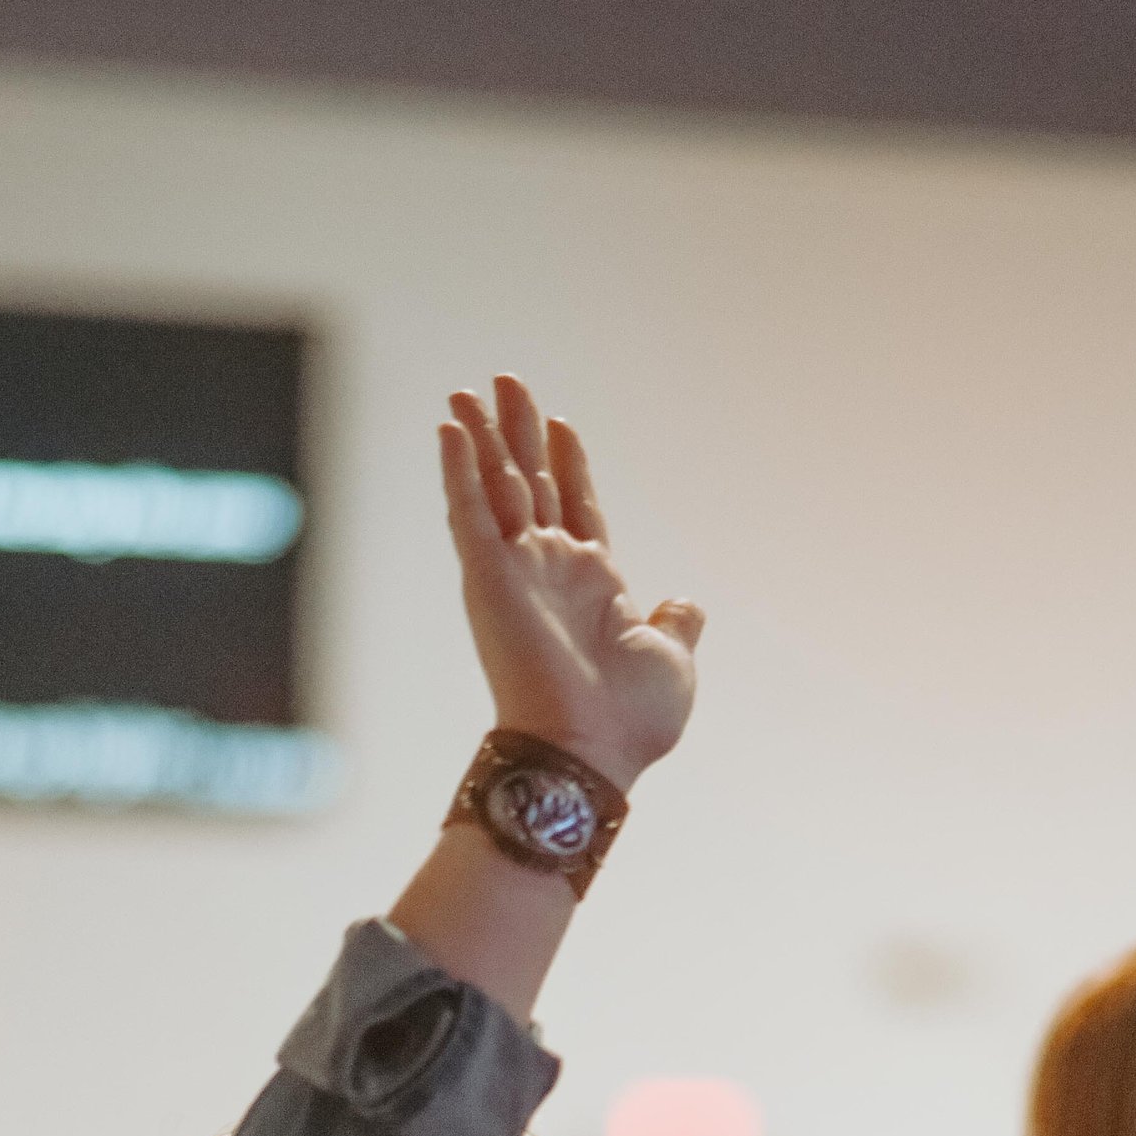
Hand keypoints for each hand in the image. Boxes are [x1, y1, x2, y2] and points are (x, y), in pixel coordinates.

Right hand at [440, 376, 700, 792]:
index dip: (566, 462)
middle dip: (516, 432)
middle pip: (528, 482)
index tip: (558, 424)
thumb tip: (686, 602)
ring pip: (493, 487)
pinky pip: (469, 513)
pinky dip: (458, 471)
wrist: (588, 752)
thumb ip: (677, 623)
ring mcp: (515, 571)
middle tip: (505, 383)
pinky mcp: (488, 578)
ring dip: (479, 438)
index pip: (575, 505)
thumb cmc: (630, 720)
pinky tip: (449, 430)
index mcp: (592, 583)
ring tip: (466, 393)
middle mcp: (547, 571)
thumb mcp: (672, 658)